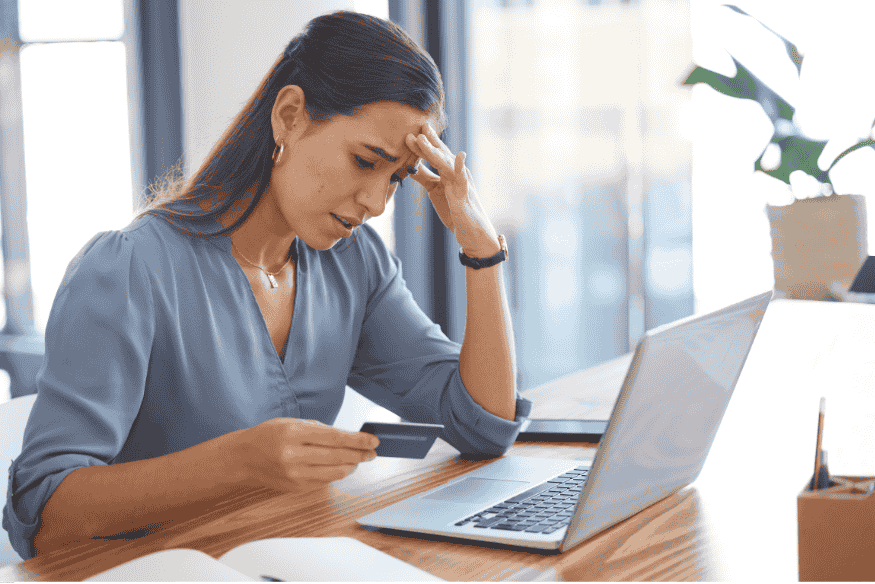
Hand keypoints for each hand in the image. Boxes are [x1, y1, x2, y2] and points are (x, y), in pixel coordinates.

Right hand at [232, 418, 378, 492]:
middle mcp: (294, 455)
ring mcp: (295, 474)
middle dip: (360, 454)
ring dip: (351, 466)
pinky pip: (324, 482)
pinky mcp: (296, 487)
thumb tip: (347, 437)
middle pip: (338, 456)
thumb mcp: (292, 423)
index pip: (335, 437)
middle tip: (372, 452)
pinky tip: (341, 467)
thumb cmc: (268, 435)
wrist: (243, 458)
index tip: (373, 440)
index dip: (358, 440)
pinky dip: (336, 474)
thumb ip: (319, 429)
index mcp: (294, 433)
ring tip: (358, 460)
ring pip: (334, 473)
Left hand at [405, 124, 500, 257]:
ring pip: (446, 162)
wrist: (471, 231)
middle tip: (420, 124)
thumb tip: (410, 165)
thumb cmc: (453, 210)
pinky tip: (461, 155)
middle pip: (440, 153)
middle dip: (429, 139)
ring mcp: (460, 182)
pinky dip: (461, 166)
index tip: (413, 128)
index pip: (435, 153)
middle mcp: (454, 173)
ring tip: (424, 137)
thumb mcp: (435, 190)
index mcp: (447, 172)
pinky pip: (463, 178)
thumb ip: (424, 177)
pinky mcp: (464, 193)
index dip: (424, 142)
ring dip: (435, 149)